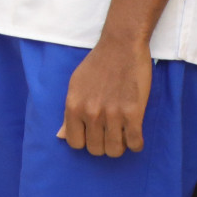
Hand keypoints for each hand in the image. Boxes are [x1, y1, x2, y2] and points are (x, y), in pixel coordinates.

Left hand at [60, 36, 151, 156]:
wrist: (121, 46)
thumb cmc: (97, 65)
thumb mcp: (75, 86)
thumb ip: (68, 113)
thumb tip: (60, 136)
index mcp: (73, 106)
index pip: (74, 143)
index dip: (85, 141)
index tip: (93, 134)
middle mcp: (90, 112)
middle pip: (95, 150)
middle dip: (103, 144)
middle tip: (110, 133)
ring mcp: (112, 114)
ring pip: (114, 151)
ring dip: (120, 146)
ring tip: (123, 133)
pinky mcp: (134, 112)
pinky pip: (135, 143)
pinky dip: (136, 143)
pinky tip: (135, 132)